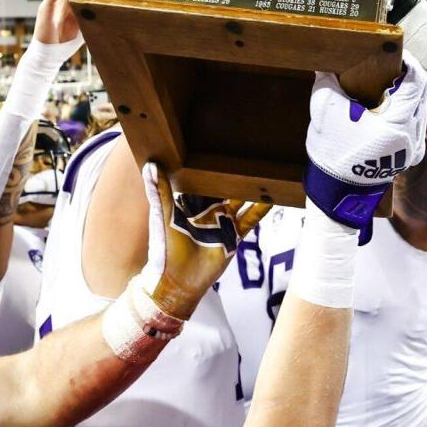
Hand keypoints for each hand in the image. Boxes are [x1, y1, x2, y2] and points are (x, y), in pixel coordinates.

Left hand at [138, 163, 270, 319]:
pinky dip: (262, 207)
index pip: (202, 178)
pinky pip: (251, 218)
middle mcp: (209, 210)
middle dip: (235, 172)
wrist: (178, 281)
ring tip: (265, 169)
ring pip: (242, 199)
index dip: (210, 164)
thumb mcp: (163, 215)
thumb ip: (159, 191)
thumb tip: (152, 164)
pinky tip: (274, 195)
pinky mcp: (235, 234)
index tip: (219, 145)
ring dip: (252, 187)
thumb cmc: (166, 248)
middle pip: (225, 187)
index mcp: (190, 202)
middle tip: (248, 151)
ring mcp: (223, 221)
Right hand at [304, 57, 426, 229]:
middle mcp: (413, 136)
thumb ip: (327, 81)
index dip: (407, 62)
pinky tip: (390, 102)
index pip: (416, 81)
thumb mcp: (326, 111)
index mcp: (398, 124)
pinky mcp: (410, 154)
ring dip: (410, 90)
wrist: (336, 192)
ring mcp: (414, 147)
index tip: (394, 52)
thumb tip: (326, 62)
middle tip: (393, 62)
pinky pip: (417, 122)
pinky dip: (408, 107)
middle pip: (424, 92)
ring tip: (390, 79)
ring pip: (422, 107)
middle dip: (410, 74)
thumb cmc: (332, 152)